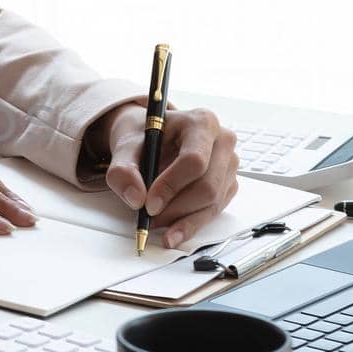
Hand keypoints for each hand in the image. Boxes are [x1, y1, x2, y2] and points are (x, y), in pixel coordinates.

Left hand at [94, 105, 239, 248]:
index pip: (194, 160)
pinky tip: (172, 229)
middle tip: (149, 218)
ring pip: (212, 203)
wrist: (154, 139)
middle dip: (175, 209)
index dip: (171, 186)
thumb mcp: (126, 146)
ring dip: (182, 220)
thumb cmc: (145, 137)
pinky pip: (214, 211)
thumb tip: (136, 198)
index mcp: (201, 123)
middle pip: (207, 186)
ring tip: (156, 224)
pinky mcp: (228, 185)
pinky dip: (191, 223)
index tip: (149, 204)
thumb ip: (123, 169)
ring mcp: (229, 165)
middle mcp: (222, 142)